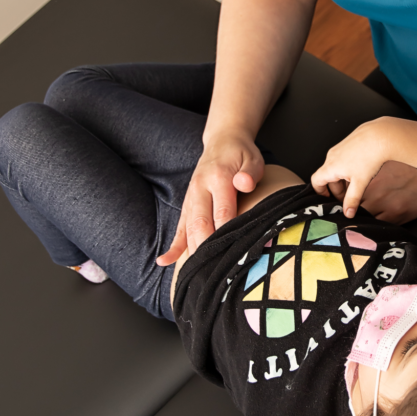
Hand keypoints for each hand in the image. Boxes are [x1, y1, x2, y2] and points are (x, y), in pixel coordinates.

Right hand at [157, 135, 263, 263]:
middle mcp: (201, 188)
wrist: (223, 140)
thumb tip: (244, 183)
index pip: (223, 212)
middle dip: (206, 249)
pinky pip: (179, 226)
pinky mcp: (188, 204)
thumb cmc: (242, 154)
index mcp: (219, 178)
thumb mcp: (252, 159)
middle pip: (200, 223)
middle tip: (212, 273)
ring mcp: (192, 197)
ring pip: (188, 228)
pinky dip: (173, 245)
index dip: (227, 234)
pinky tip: (164, 261)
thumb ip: (250, 172)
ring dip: (190, 251)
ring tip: (195, 276)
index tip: (232, 255)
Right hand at [311, 117, 416, 217]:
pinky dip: (347, 169)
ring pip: (336, 168)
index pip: (316, 181)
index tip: (328, 200)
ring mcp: (339, 149)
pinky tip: (361, 172)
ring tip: (356, 186)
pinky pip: (342, 160)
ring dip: (342, 180)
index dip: (320, 192)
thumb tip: (348, 213)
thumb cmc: (369, 156)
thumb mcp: (360, 183)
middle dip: (336, 189)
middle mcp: (332, 156)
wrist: (380, 136)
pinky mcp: (347, 144)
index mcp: (331, 166)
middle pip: (327, 177)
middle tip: (347, 198)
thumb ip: (352, 200)